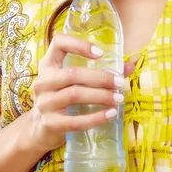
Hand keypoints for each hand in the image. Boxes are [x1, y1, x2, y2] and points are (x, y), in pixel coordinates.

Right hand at [29, 33, 135, 151]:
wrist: (41, 128)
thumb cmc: (63, 97)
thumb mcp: (76, 81)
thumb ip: (101, 71)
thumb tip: (130, 66)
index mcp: (49, 64)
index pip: (59, 42)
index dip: (80, 45)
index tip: (101, 53)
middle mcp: (43, 81)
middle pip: (73, 73)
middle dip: (100, 78)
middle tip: (119, 82)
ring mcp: (44, 103)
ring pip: (75, 95)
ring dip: (101, 96)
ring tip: (118, 98)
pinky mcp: (49, 123)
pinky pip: (75, 121)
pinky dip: (96, 118)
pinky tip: (110, 114)